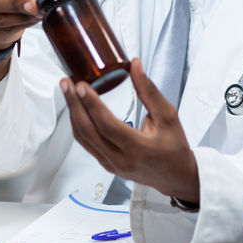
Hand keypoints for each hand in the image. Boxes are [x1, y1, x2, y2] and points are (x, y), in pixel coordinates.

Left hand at [59, 58, 199, 202]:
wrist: (176, 176)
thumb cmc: (174, 148)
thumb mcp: (168, 116)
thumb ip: (149, 91)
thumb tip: (135, 66)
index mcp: (138, 148)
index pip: (107, 125)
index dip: (92, 104)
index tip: (82, 85)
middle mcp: (121, 160)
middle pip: (88, 132)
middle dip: (74, 105)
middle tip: (67, 84)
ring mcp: (111, 164)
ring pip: (83, 139)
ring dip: (73, 114)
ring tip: (68, 92)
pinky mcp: (106, 165)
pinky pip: (86, 144)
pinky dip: (79, 125)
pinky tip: (77, 109)